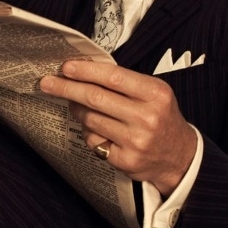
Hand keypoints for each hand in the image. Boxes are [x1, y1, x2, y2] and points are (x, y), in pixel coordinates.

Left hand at [40, 59, 196, 195]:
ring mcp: (135, 141)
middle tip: (47, 82)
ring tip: (75, 103)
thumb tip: (82, 70)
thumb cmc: (161, 117)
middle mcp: (147, 117)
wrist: (180, 156)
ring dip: (76, 109)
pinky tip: (94, 126)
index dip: (86, 70)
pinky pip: (93, 140)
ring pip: (90, 119)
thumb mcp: (154, 93)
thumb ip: (124, 81)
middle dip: (67, 88)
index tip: (66, 67)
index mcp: (155, 94)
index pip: (113, 77)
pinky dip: (87, 130)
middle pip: (96, 98)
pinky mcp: (125, 160)